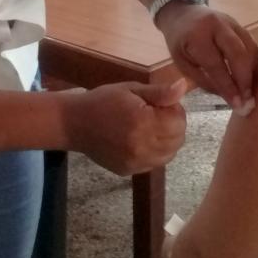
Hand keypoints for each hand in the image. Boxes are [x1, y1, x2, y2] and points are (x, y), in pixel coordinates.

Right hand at [62, 80, 186, 175]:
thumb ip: (159, 92)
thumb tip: (183, 87)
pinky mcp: (129, 171)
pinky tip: (141, 139)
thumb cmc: (103, 101)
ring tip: (149, 127)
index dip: (174, 110)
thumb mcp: (131, 89)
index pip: (179, 121)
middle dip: (173, 125)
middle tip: (155, 114)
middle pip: (178, 140)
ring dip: (167, 140)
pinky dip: (155, 152)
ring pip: (170, 154)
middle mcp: (142, 146)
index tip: (160, 103)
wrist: (74, 123)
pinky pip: (155, 163)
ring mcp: (135, 162)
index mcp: (143, 123)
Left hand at [156, 3, 257, 107]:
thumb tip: (228, 96)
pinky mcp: (239, 23)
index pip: (216, 64)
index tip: (237, 104)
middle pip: (238, 53)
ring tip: (250, 91)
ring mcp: (230, 22)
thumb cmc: (179, 41)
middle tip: (248, 100)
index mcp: (196, 36)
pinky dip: (252, 61)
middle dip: (245, 79)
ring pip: (249, 47)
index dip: (228, 85)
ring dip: (252, 71)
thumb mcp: (182, 63)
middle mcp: (216, 26)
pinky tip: (250, 76)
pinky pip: (250, 43)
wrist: (182, 12)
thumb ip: (203, 79)